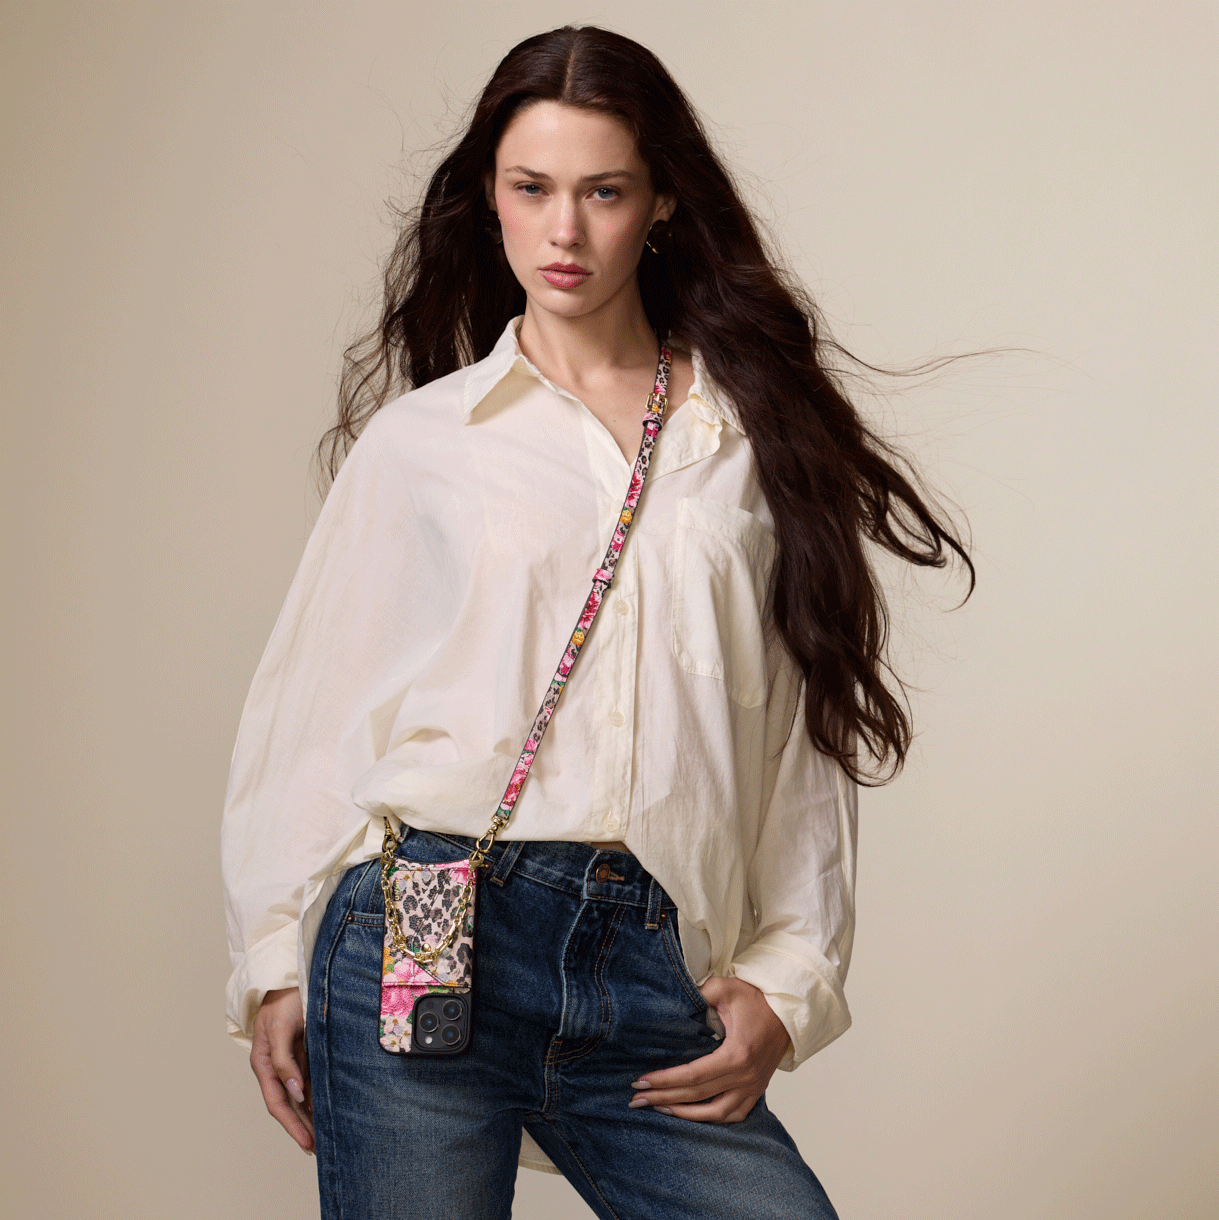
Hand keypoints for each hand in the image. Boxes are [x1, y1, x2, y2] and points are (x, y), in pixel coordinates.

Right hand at [250, 987, 314, 1152]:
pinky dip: (315, 1095)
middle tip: (318, 1148)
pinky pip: (309, 1079)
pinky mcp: (302, 1051)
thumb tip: (295, 1092)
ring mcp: (289, 1060)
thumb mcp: (280, 1030)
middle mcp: (275, 1066)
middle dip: (302, 1127)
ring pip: (299, 1095)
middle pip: (288, 1104)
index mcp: (264, 1064)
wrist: (290, 977)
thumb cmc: (283, 1001)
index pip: (278, 1103)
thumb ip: (284, 1061)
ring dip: (310, 1115)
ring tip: (325, 1134)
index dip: (292, 1126)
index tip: (307, 1143)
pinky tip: (326, 1107)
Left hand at [629, 975, 790, 1122]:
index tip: (640, 1082)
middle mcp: (745, 1077)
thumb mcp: (724, 988)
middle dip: (664, 1097)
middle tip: (637, 1100)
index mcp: (736, 1054)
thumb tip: (672, 1001)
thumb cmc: (756, 998)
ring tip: (659, 1108)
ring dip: (685, 1114)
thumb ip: (698, 993)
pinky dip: (709, 1118)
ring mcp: (753, 1087)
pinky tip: (689, 1114)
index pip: (692, 1075)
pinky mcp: (756, 1091)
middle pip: (697, 1096)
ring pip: (715, 1113)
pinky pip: (732, 1115)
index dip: (664, 1080)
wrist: (788, 1011)